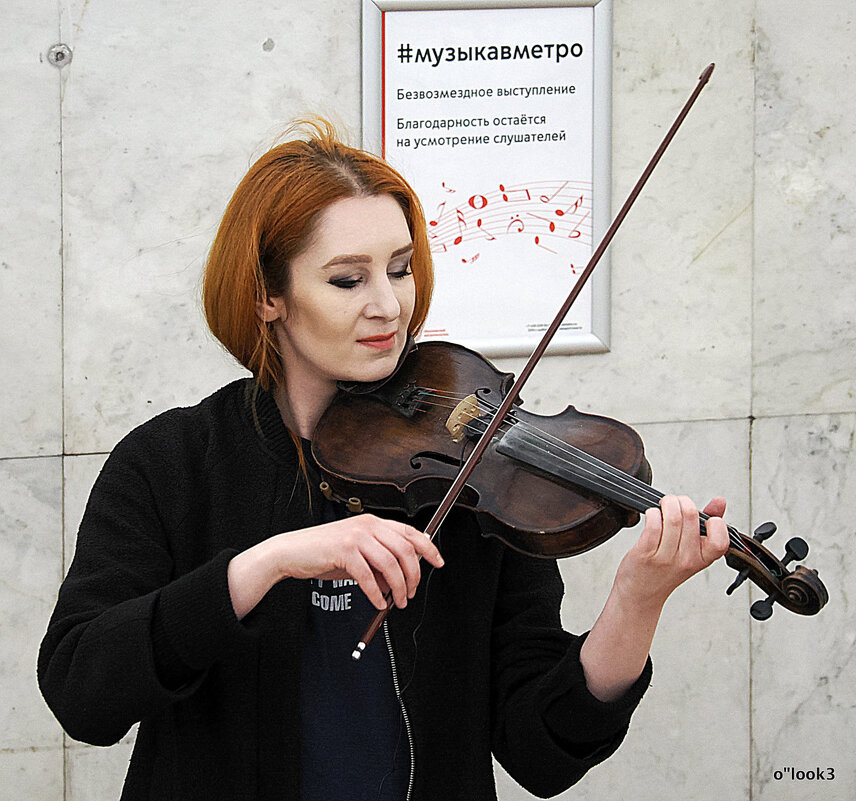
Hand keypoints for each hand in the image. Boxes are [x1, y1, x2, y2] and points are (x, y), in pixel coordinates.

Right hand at [228, 514, 443, 618]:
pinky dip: (376, 593)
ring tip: (396, 602)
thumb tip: (396, 583)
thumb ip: (378, 564)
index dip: (427, 548)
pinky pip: (368, 576)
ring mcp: (356, 536)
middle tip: (410, 593)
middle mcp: (367, 525)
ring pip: (390, 563)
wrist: (292, 551)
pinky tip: (377, 602)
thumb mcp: (357, 556)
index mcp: (373, 523)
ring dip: (397, 587)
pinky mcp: (344, 550)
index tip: (438, 562)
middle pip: (404, 549)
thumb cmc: (324, 553)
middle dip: (413, 575)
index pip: (410, 532)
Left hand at [612, 495, 728, 611]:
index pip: (720, 539)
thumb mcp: (692, 551)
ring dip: (666, 504)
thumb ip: (707, 525)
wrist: (642, 593)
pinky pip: (653, 524)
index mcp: (703, 558)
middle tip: (675, 502)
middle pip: (690, 516)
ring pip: (672, 518)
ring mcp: (666, 557)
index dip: (715, 521)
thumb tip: (720, 502)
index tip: (703, 517)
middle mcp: (687, 559)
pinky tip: (652, 516)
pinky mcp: (645, 553)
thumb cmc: (666, 570)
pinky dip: (652, 513)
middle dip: (681, 501)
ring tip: (663, 506)